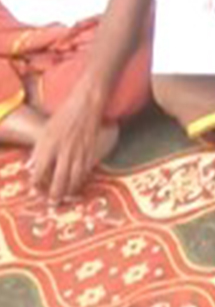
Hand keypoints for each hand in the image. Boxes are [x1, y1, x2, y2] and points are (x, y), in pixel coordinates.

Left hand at [29, 85, 105, 202]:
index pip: (39, 171)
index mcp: (49, 146)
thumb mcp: (46, 131)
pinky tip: (78, 184)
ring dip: (69, 190)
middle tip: (52, 204)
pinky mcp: (91, 149)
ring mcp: (79, 151)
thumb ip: (38, 150)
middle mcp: (64, 151)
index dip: (36, 184)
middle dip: (54, 194)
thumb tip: (29, 166)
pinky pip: (86, 169)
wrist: (87, 102)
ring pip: (74, 177)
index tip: (34, 191)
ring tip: (65, 198)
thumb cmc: (64, 115)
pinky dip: (81, 179)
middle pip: (58, 179)